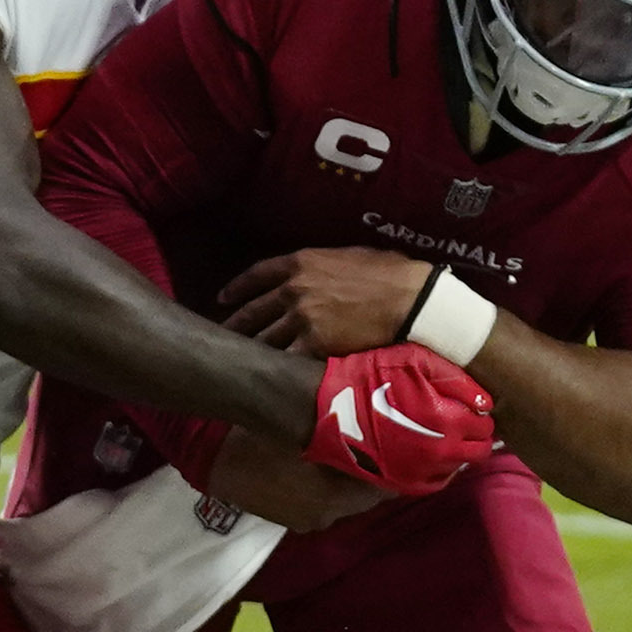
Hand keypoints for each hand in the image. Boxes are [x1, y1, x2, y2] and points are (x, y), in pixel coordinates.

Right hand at [202, 420, 384, 533]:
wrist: (208, 452)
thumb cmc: (265, 434)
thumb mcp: (314, 428)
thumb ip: (354, 437)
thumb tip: (388, 431)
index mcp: (334, 502)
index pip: (385, 490)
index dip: (397, 466)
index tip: (404, 441)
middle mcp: (323, 518)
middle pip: (362, 496)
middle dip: (371, 470)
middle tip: (379, 437)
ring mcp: (301, 521)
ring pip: (341, 497)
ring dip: (348, 476)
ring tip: (351, 444)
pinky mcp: (284, 516)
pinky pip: (319, 498)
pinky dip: (326, 482)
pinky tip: (321, 457)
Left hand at [219, 246, 431, 353]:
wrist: (409, 298)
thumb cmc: (390, 272)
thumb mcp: (349, 254)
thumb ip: (324, 263)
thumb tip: (321, 271)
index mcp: (301, 262)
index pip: (256, 274)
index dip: (236, 288)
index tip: (223, 299)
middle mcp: (293, 290)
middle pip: (253, 311)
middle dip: (235, 326)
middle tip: (222, 338)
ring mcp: (301, 318)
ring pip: (264, 338)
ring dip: (251, 351)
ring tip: (239, 362)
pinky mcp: (314, 345)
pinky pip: (286, 359)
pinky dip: (276, 368)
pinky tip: (267, 377)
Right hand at [303, 342, 493, 493]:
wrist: (323, 408)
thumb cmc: (368, 376)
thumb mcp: (413, 360)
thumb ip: (454, 377)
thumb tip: (485, 400)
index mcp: (447, 422)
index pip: (485, 426)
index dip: (480, 415)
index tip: (471, 408)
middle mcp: (439, 453)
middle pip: (477, 452)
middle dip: (474, 437)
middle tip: (461, 423)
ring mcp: (418, 473)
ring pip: (455, 469)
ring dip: (455, 454)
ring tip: (440, 436)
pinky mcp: (398, 485)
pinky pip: (431, 484)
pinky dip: (435, 470)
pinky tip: (425, 455)